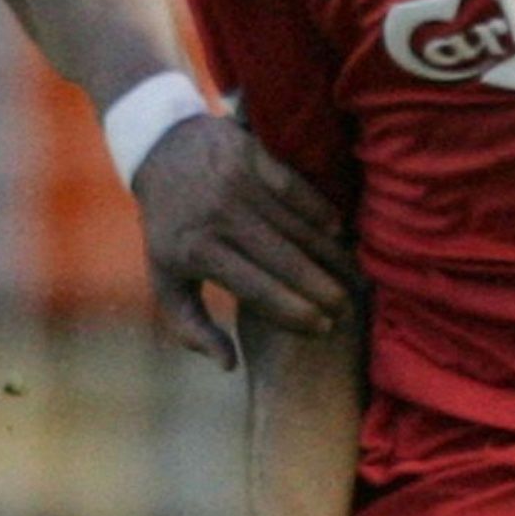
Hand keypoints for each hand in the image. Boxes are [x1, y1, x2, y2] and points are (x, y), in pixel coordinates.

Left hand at [134, 115, 349, 369]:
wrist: (161, 151)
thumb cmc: (170, 229)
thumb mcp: (165, 279)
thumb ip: (191, 328)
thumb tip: (229, 364)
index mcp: (197, 250)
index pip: (257, 289)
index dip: (294, 312)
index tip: (323, 328)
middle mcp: (219, 216)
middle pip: (285, 259)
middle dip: (322, 288)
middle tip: (347, 308)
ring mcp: (238, 183)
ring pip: (296, 226)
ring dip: (329, 254)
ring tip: (353, 277)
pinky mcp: (253, 156)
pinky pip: (297, 189)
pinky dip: (320, 211)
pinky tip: (339, 233)